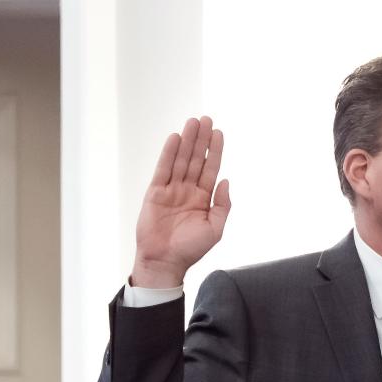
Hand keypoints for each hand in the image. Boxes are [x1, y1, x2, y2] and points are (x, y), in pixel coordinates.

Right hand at [132, 116, 231, 287]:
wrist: (165, 261)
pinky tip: (175, 139)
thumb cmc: (191, 249)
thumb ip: (222, 205)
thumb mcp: (215, 228)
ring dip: (187, 141)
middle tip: (206, 119)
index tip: (219, 133)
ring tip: (193, 122)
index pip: (210, 169)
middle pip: (196, 159)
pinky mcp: (155, 192)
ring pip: (180, 160)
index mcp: (203, 198)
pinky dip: (169, 154)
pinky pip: (163, 169)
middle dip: (201, 140)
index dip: (215, 151)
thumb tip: (226, 181)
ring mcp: (171, 190)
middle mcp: (187, 190)